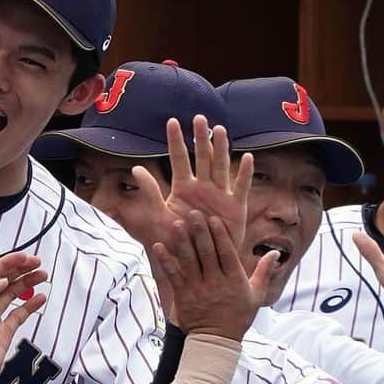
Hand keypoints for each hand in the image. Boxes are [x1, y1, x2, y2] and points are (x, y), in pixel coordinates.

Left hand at [0, 253, 47, 383]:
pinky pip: (19, 315)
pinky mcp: (3, 332)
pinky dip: (31, 306)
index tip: (25, 258)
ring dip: (28, 284)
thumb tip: (0, 281)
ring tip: (42, 276)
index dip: (9, 263)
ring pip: (14, 294)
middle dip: (21, 270)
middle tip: (37, 263)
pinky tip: (40, 298)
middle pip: (4, 281)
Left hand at [133, 116, 253, 253]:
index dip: (175, 141)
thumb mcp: (157, 216)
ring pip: (221, 167)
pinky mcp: (235, 209)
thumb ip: (149, 191)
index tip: (172, 121)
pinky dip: (245, 174)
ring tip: (220, 130)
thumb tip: (136, 167)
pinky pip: (241, 188)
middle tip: (199, 118)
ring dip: (221, 149)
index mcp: (183, 188)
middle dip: (200, 138)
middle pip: (202, 158)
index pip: (179, 159)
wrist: (194, 264)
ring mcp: (220, 197)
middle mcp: (202, 188)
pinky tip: (247, 158)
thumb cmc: (176, 243)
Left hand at [151, 211, 278, 340]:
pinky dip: (166, 261)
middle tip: (193, 214)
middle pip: (207, 253)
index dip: (219, 235)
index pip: (226, 253)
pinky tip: (159, 247)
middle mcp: (216, 283)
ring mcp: (198, 289)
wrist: (217, 341)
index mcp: (234, 281)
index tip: (213, 219)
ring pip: (189, 262)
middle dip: (200, 232)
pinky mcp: (183, 296)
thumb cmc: (238, 316)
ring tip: (176, 225)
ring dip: (182, 242)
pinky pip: (174, 276)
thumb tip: (276, 253)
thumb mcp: (256, 295)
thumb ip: (264, 272)